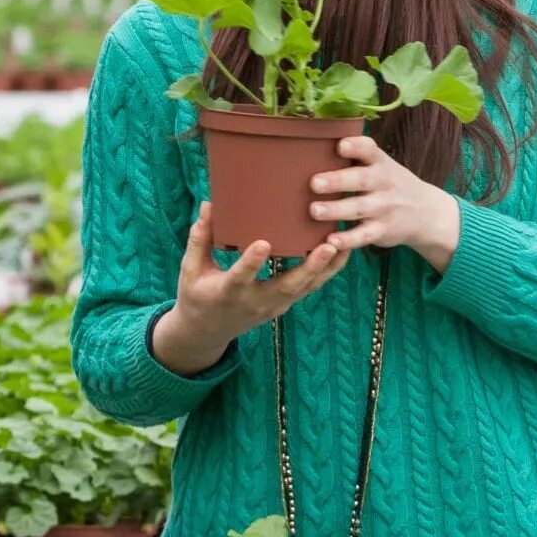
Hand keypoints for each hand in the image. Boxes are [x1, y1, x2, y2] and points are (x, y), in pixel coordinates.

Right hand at [149, 203, 348, 376]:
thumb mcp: (191, 270)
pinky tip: (342, 251)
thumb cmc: (197, 295)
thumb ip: (200, 238)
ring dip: (327, 268)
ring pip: (305, 288)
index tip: (262, 243)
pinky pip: (309, 288)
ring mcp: (272, 306)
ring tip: (345, 242)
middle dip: (309, 267)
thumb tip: (210, 204)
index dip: (251, 262)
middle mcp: (254, 302)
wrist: (207, 332)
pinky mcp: (284, 304)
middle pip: (287, 286)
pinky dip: (327, 272)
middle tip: (327, 246)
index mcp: (226, 293)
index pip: (240, 278)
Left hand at [310, 135, 462, 272]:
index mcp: (380, 163)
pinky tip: (331, 241)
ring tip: (314, 211)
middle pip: (361, 180)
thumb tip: (314, 144)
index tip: (340, 145)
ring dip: (336, 210)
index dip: (356, 147)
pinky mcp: (382, 231)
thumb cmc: (390, 183)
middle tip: (314, 183)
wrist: (426, 212)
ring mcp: (384, 208)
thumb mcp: (382, 165)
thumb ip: (356, 157)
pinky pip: (364, 235)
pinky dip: (348, 239)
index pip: (369, 150)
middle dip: (337, 181)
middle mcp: (383, 183)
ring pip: (359, 208)